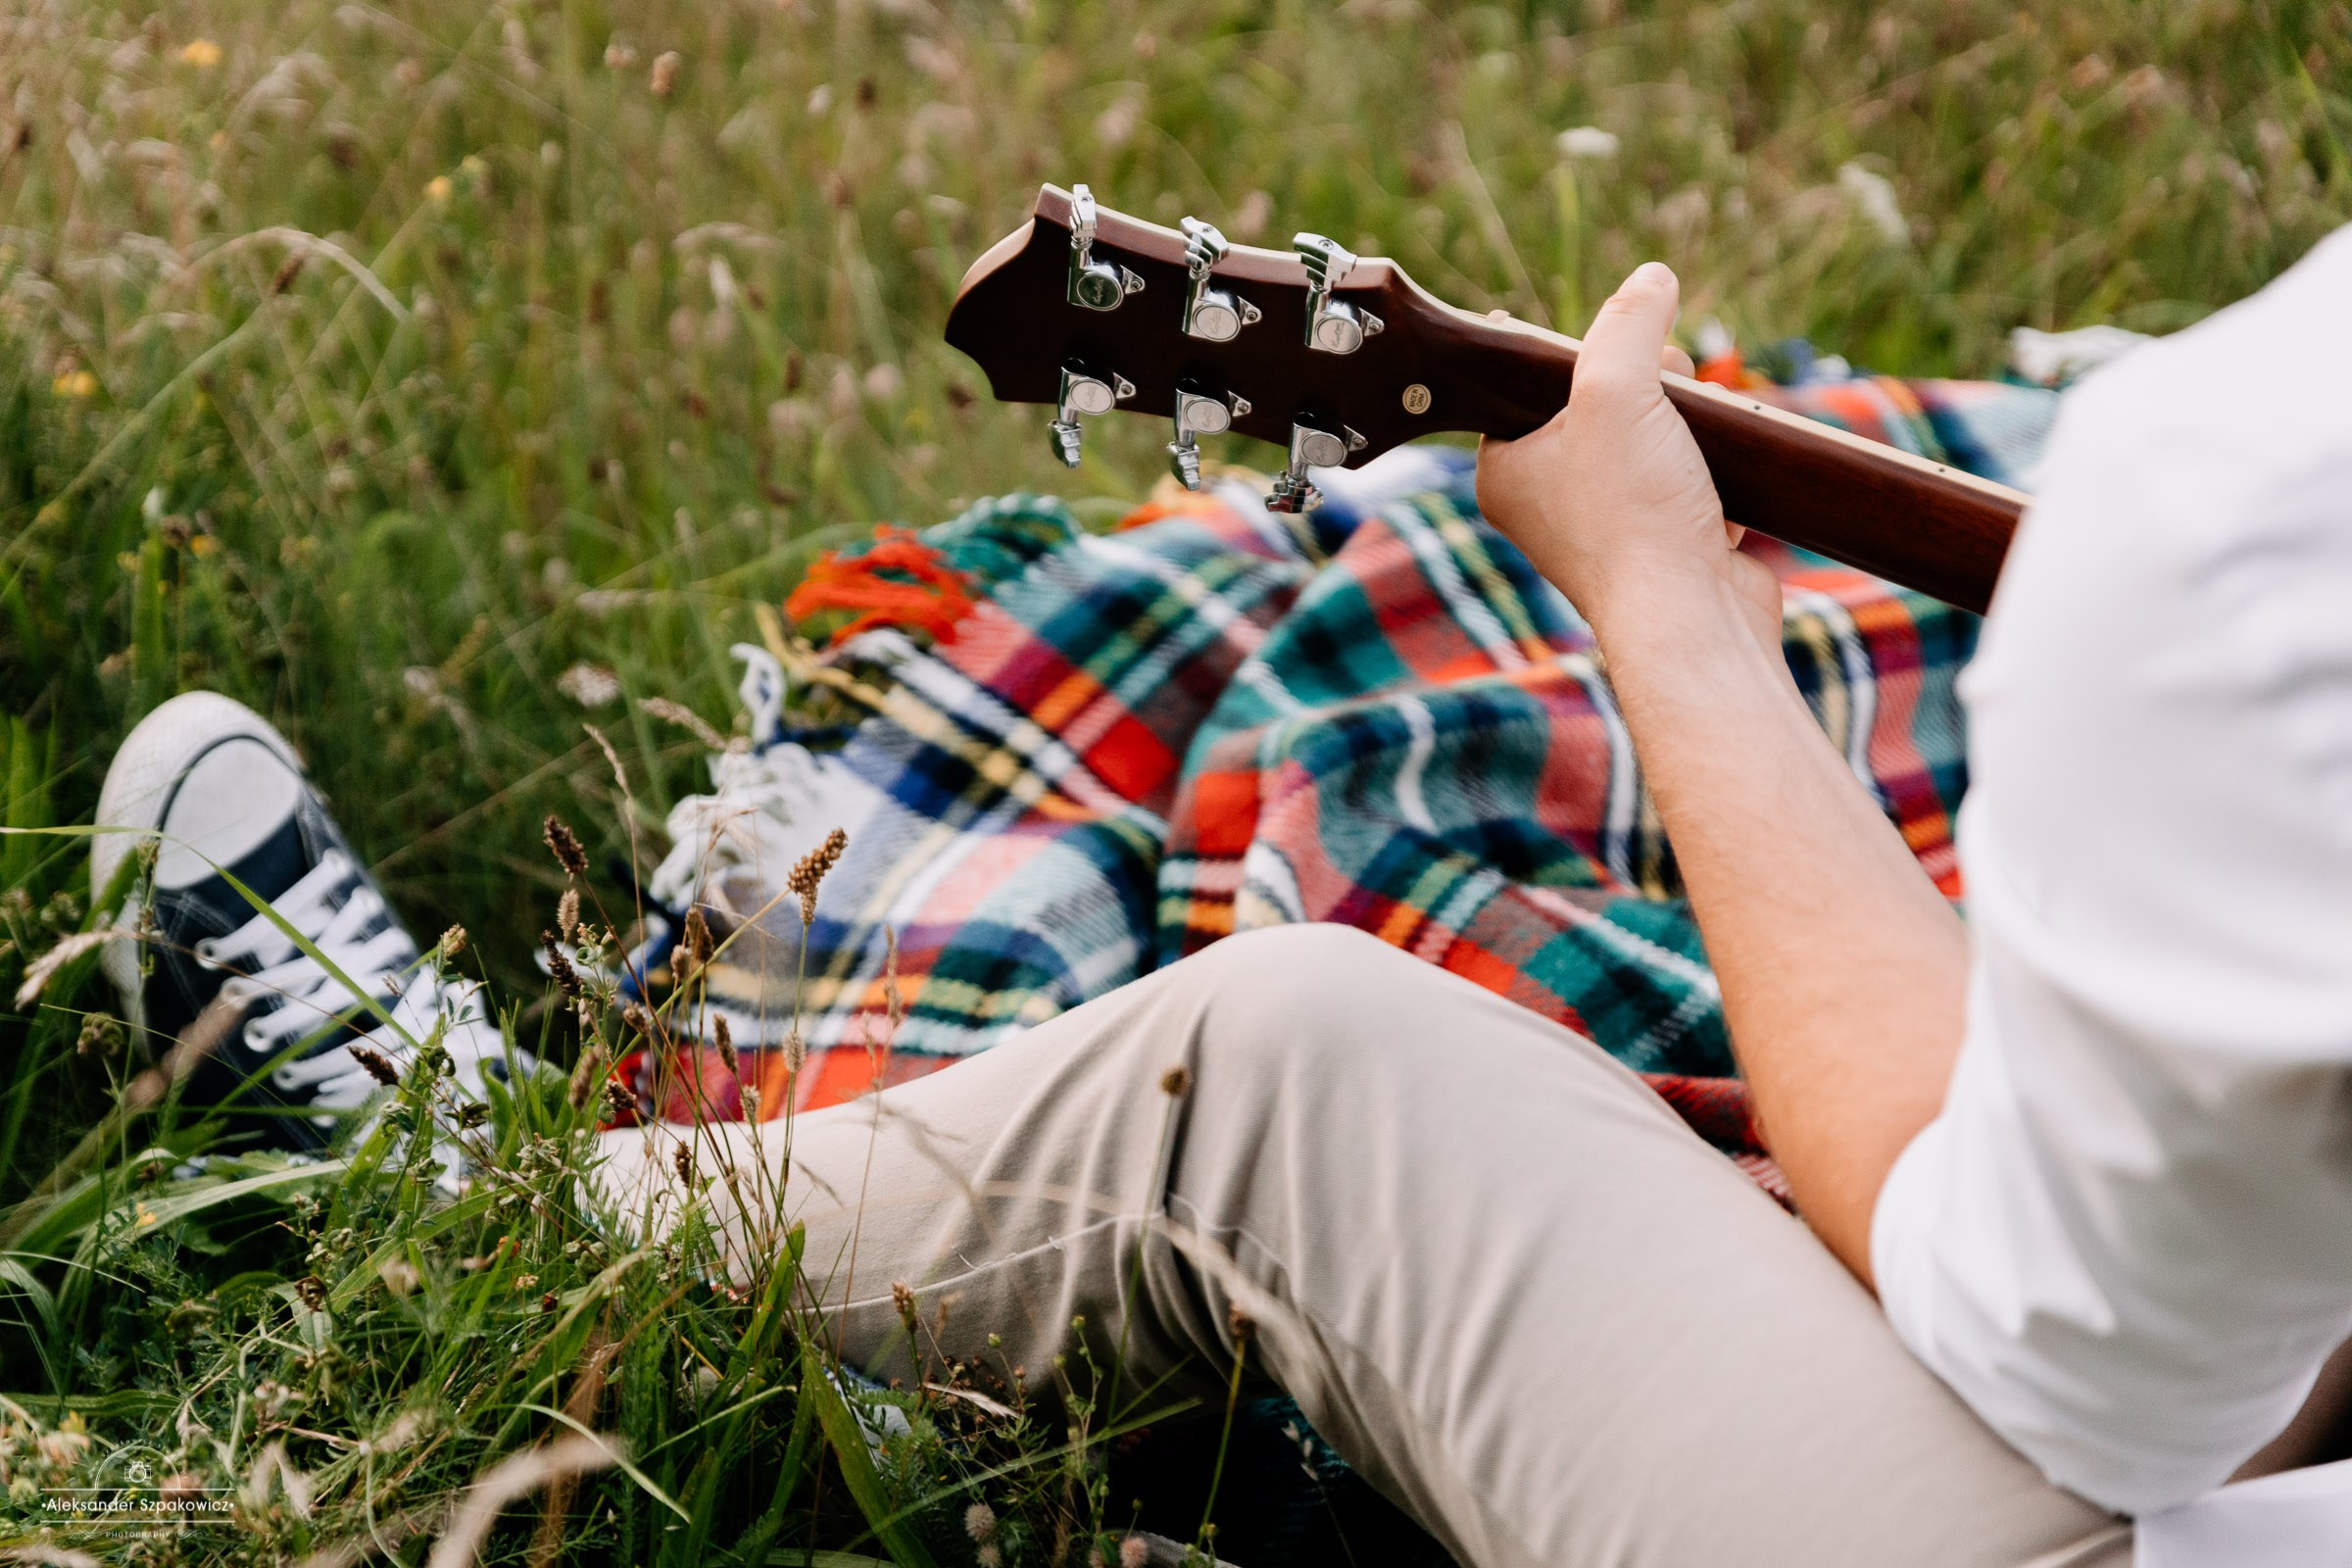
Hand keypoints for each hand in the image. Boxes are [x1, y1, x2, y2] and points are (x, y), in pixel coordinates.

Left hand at [1475, 263, 1779, 649]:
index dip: (1577, 353)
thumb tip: (1651, 279)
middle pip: (1599, 403)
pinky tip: (1718, 477)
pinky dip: (1711, 470)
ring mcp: (1607, 526)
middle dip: (1647, 385)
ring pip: (1649, 438)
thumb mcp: (1618, 391)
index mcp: (1506, 469)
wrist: (1693, 618)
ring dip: (1684, 423)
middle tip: (1664, 398)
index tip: (1610, 350)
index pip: (1529, 382)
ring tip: (1697, 432)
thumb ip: (1628, 325)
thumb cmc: (1635, 516)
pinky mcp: (1663, 542)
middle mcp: (1547, 500)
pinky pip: (1688, 479)